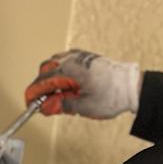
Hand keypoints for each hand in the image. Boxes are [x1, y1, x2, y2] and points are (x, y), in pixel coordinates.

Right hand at [24, 49, 139, 117]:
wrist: (132, 86)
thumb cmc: (112, 96)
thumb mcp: (84, 107)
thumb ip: (63, 105)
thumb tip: (48, 106)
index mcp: (68, 69)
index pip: (43, 81)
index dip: (34, 93)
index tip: (30, 103)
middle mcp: (72, 59)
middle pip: (46, 69)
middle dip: (42, 86)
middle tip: (44, 102)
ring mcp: (80, 56)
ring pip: (56, 64)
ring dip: (53, 79)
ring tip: (59, 97)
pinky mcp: (88, 58)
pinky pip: (68, 62)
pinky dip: (63, 73)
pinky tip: (69, 86)